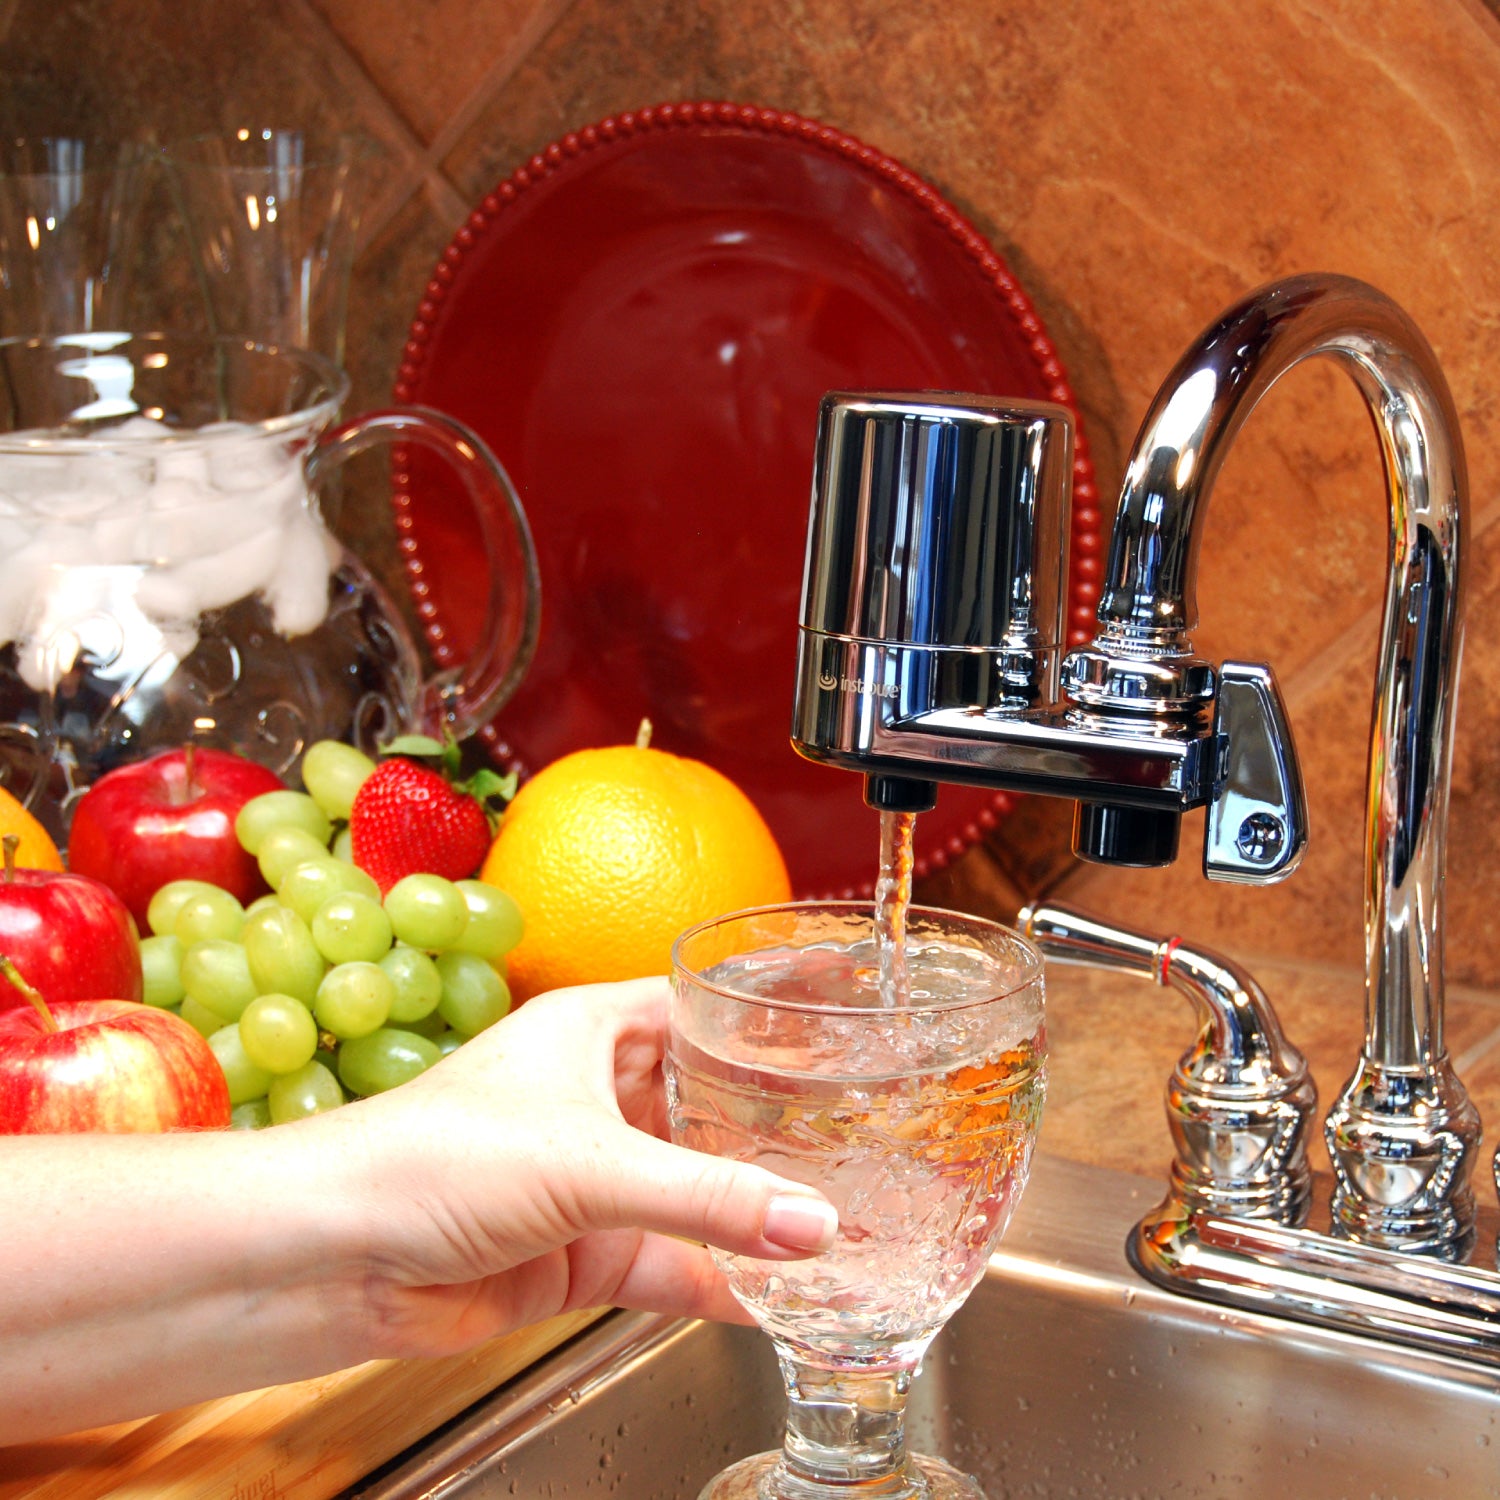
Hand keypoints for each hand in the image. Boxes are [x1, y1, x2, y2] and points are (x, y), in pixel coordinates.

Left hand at [332, 977, 836, 1359]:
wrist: (336, 1258)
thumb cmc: (432, 1158)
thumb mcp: (587, 1162)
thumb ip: (708, 1198)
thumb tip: (813, 1223)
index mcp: (597, 1032)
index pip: (703, 1009)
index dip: (768, 1018)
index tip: (844, 1028)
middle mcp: (601, 1098)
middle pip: (712, 1105)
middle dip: (778, 1130)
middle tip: (866, 1141)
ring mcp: (595, 1180)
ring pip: (698, 1191)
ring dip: (756, 1213)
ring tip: (845, 1222)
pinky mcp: (585, 1254)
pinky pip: (672, 1263)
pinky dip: (722, 1281)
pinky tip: (780, 1297)